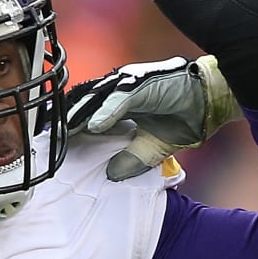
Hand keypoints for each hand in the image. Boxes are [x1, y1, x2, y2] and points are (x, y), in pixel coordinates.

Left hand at [65, 54, 240, 179]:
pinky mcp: (144, 84)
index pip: (85, 112)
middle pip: (83, 103)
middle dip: (64, 122)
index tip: (54, 146)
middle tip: (46, 142)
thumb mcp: (153, 147)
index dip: (69, 127)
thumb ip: (132, 158)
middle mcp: (120, 89)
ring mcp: (130, 84)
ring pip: (95, 99)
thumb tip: (112, 174)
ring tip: (62, 136)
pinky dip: (105, 112)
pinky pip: (120, 98)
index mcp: (119, 102)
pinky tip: (93, 127)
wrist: (211, 99)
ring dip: (78, 117)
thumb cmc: (186, 117)